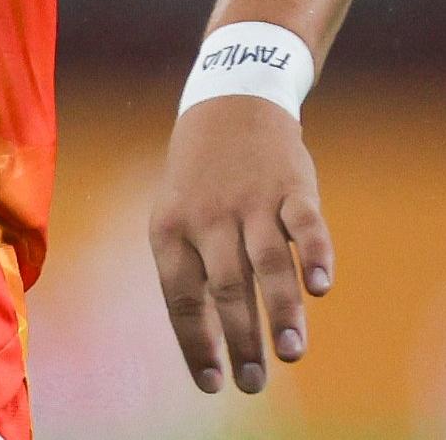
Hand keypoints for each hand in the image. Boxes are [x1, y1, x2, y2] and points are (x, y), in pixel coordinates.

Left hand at [149, 94, 333, 394]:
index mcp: (170, 231)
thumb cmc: (198, 181)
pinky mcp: (293, 188)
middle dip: (240, 340)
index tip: (213, 383)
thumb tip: (210, 337)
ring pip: (266, 263)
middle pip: (225, 288)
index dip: (196, 342)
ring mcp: (252, 202)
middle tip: (255, 382)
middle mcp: (208, 219)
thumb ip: (192, 271)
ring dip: (280, 311)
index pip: (180, 297)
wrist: (228, 107)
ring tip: (291, 353)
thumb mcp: (175, 218)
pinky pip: (305, 225)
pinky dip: (314, 254)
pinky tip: (321, 287)